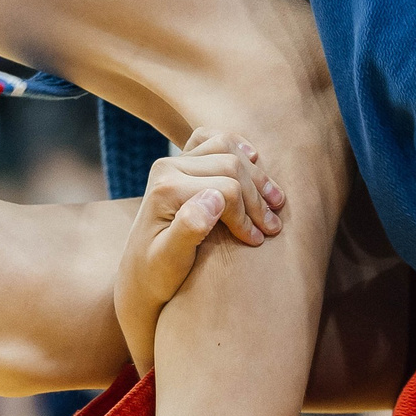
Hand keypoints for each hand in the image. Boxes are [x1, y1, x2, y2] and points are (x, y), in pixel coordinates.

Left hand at [115, 128, 284, 373]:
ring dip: (255, 175)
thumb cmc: (157, 275)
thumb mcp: (170, 262)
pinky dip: (237, 146)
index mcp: (165, 188)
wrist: (140, 276)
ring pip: (228, 149)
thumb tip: (214, 197)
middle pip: (231, 165)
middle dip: (256, 197)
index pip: (225, 188)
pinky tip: (254, 159)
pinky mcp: (183, 162)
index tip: (256, 240)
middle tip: (272, 227)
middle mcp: (167, 167)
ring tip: (274, 203)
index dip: (246, 214)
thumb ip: (189, 228)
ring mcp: (175, 161)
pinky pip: (214, 139)